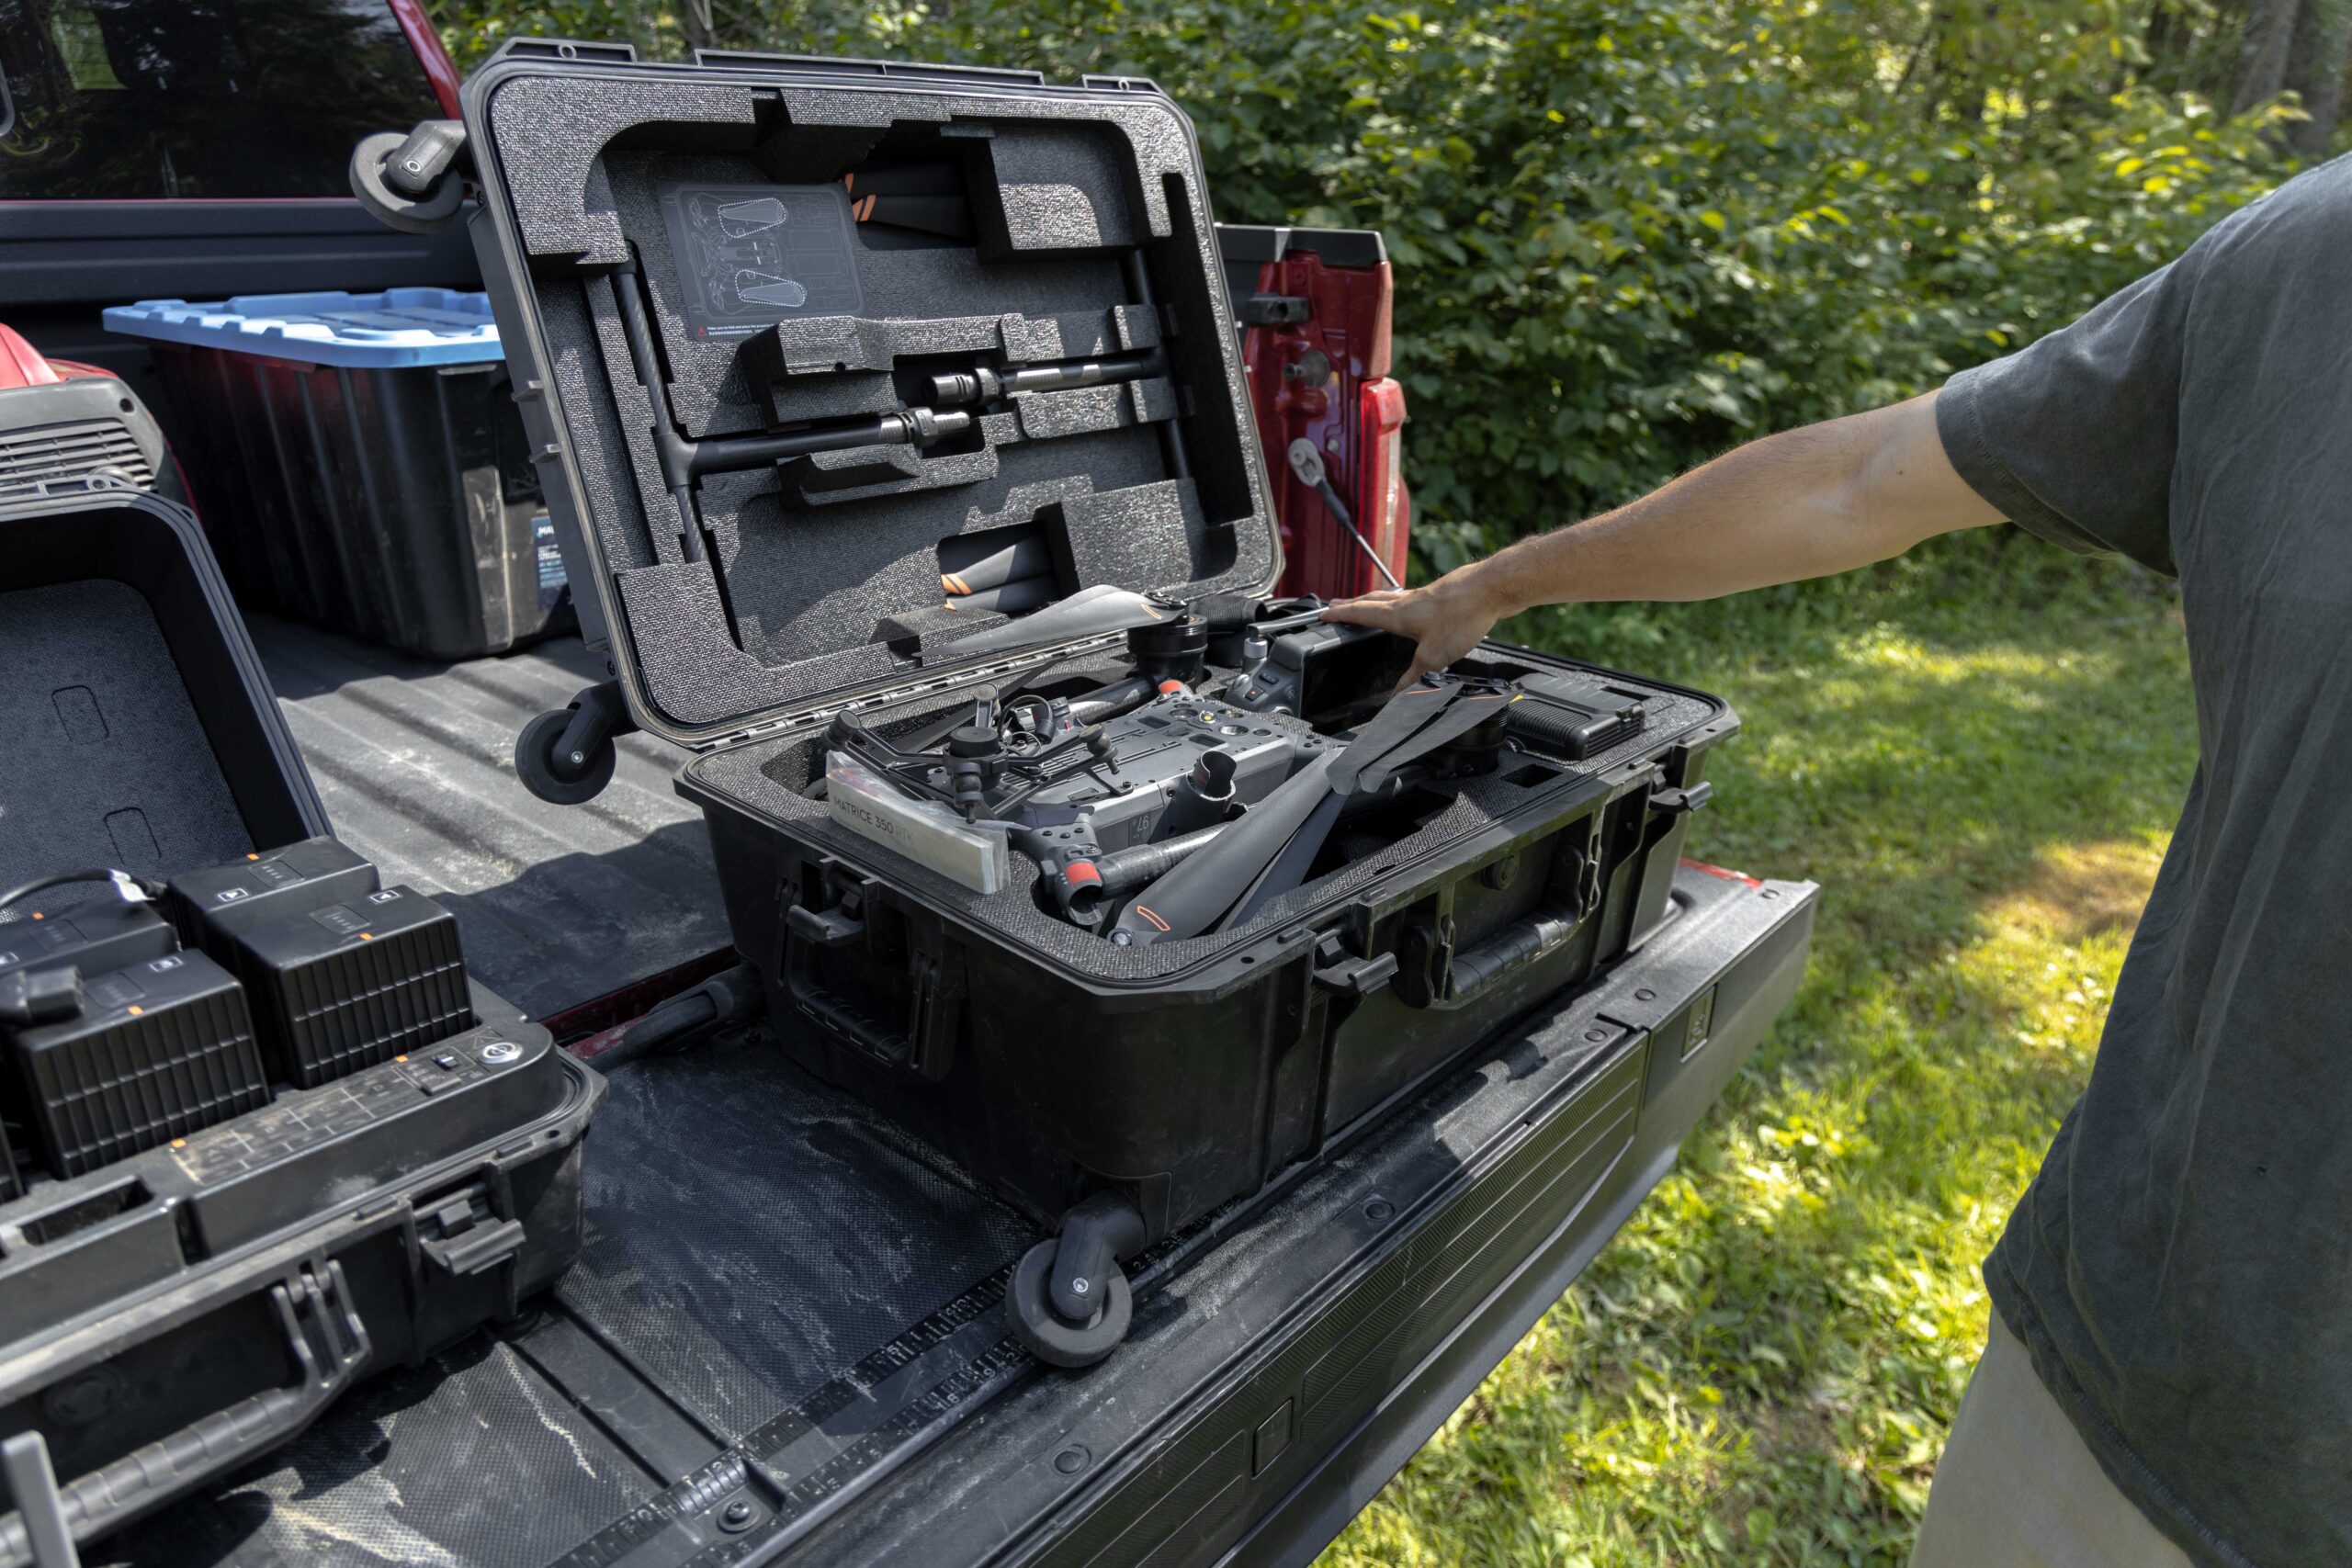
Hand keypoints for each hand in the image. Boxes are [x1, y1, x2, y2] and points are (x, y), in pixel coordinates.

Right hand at [1322, 568, 1514, 689]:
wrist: (1491, 589)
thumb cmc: (1462, 616)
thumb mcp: (1434, 656)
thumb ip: (1414, 677)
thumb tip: (1398, 696)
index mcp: (1398, 614)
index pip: (1360, 613)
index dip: (1340, 614)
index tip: (1323, 613)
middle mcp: (1408, 600)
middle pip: (1372, 600)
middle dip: (1352, 604)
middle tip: (1337, 605)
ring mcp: (1426, 595)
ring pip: (1392, 596)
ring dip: (1375, 601)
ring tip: (1368, 604)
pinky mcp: (1443, 594)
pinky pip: (1413, 597)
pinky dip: (1402, 602)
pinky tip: (1413, 608)